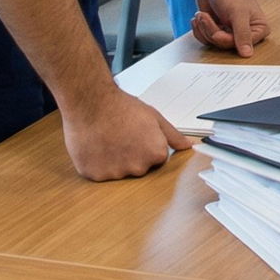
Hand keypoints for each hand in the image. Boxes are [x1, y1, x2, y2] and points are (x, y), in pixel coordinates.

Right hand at [60, 86, 191, 180]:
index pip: (157, 159)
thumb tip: (187, 146)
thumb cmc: (122, 108)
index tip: (138, 135)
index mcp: (156, 154)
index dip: (147, 146)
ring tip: (108, 139)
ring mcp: (116, 173)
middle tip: (122, 136)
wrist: (92, 104)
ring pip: (119, 171)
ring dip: (114, 160)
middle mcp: (138, 167)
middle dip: (132, 155)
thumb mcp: (155, 118)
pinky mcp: (95, 175)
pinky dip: (98, 163)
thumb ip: (173, 135)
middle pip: (139, 167)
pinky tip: (97, 146)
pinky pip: (100, 173)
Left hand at [191, 0, 270, 58]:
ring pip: (214, 43)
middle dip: (211, 30)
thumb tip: (247, 55)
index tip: (217, 31)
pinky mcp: (217, 31)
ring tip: (201, 15)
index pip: (242, 45)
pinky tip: (199, 18)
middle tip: (205, 17)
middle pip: (226, 45)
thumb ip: (243, 34)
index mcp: (258, 28)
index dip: (226, 39)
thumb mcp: (238, 14)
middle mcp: (246, 33)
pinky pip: (206, 40)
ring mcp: (230, 32)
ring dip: (204, 28)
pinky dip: (199, 29)